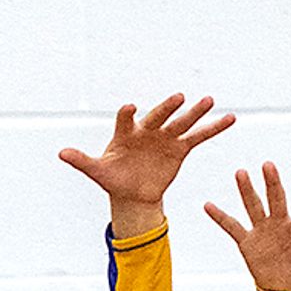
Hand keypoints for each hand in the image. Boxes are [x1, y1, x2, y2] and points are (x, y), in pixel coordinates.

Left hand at [59, 92, 236, 234]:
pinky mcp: (179, 149)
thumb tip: (61, 153)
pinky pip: (198, 137)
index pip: (125, 119)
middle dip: (168, 108)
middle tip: (178, 98)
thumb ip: (82, 161)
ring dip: (195, 113)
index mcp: (125, 133)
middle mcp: (147, 130)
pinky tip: (230, 118)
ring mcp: (165, 137)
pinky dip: (214, 128)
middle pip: (158, 116)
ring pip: (181, 123)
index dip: (126, 114)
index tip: (130, 108)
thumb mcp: (97, 172)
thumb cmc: (113, 178)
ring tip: (209, 100)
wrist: (133, 193)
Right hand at [204, 163, 290, 290]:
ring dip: (247, 190)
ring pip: (255, 206)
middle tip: (268, 166)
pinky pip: (232, 227)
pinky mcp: (248, 242)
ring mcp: (264, 230)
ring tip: (240, 172)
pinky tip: (207, 205)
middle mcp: (282, 224)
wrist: (286, 290)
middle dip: (273, 184)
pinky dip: (220, 217)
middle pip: (277, 199)